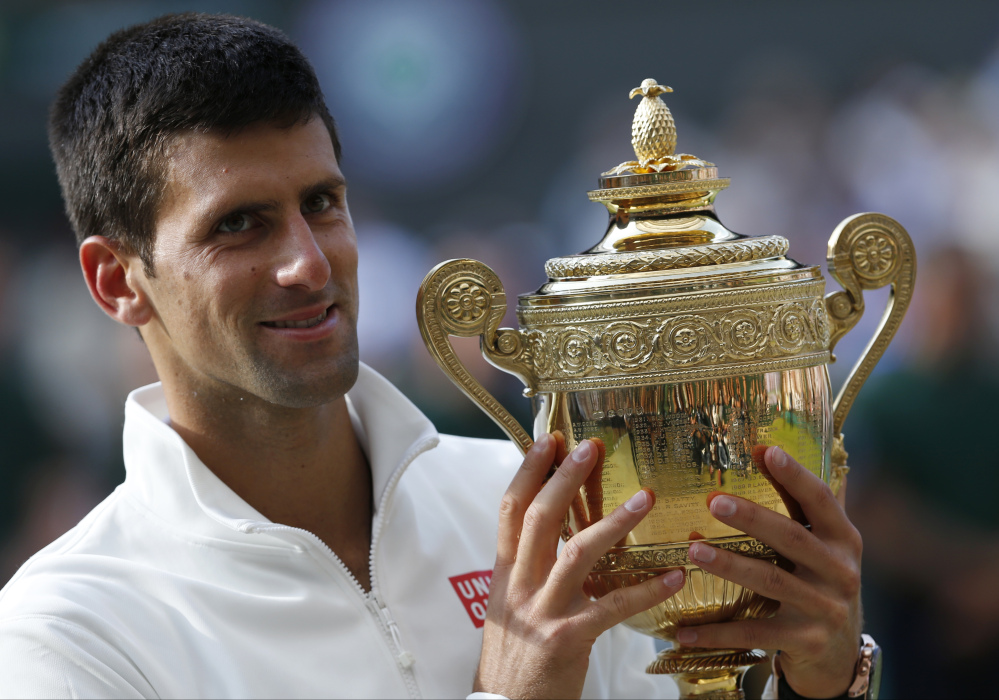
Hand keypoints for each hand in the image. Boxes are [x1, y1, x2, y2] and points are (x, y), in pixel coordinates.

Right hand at [474, 434, 685, 698]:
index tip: (548, 440)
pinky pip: (611, 607)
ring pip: (576, 554)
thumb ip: (529, 569)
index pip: (510, 509)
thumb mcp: (510, 605)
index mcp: (505, 572)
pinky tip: (674, 576)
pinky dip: (645, 590)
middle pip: (539, 518)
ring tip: (645, 498)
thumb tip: (555, 533)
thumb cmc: (515, 657)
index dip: (528, 471)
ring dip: (612, 522)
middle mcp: (519, 585)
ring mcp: (541, 611)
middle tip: (590, 448)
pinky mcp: (566, 640)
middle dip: (564, 479)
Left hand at [677, 446, 862, 698]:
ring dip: (729, 566)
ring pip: (770, 582)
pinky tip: (684, 629)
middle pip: (792, 538)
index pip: (820, 500)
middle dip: (752, 518)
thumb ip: (800, 506)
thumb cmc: (820, 581)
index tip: (765, 450)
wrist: (841, 652)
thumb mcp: (821, 545)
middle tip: (713, 501)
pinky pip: (754, 633)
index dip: (795, 475)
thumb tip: (765, 450)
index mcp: (844, 539)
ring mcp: (825, 609)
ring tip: (694, 549)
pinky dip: (718, 631)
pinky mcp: (805, 642)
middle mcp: (840, 571)